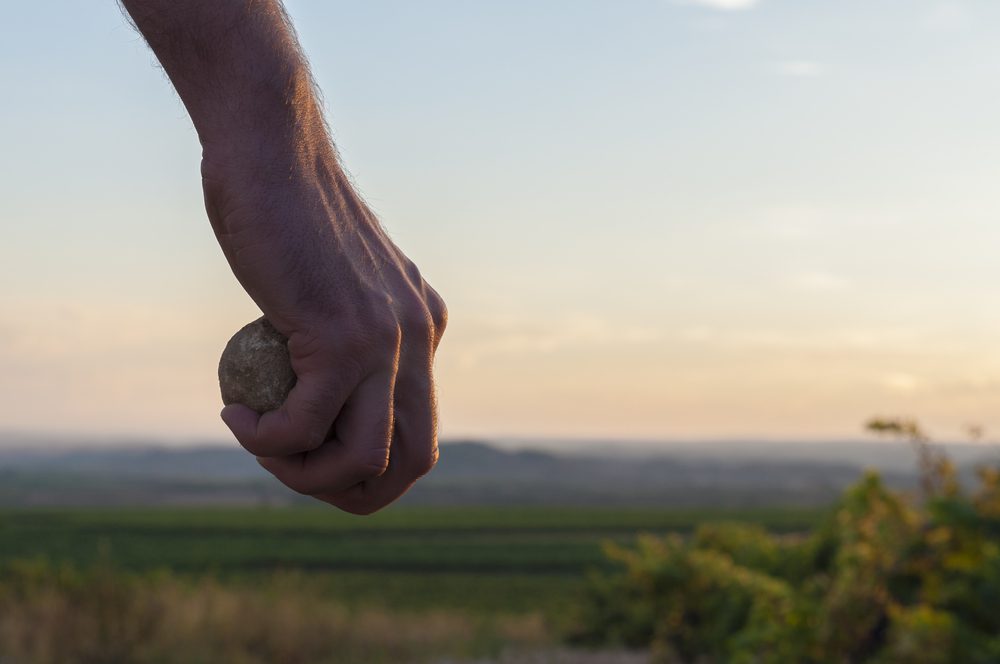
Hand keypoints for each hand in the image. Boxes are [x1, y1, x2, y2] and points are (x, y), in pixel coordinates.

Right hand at [203, 139, 445, 513]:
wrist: (271, 151)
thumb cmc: (287, 215)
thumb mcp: (333, 283)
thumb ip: (346, 334)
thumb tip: (324, 392)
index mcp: (423, 328)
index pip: (420, 432)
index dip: (368, 469)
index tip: (309, 455)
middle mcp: (420, 336)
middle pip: (415, 461)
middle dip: (352, 494)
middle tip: (289, 468)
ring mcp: (388, 337)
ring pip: (366, 459)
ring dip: (304, 477)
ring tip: (257, 442)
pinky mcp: (342, 333)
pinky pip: (306, 426)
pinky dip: (265, 440)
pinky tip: (234, 414)